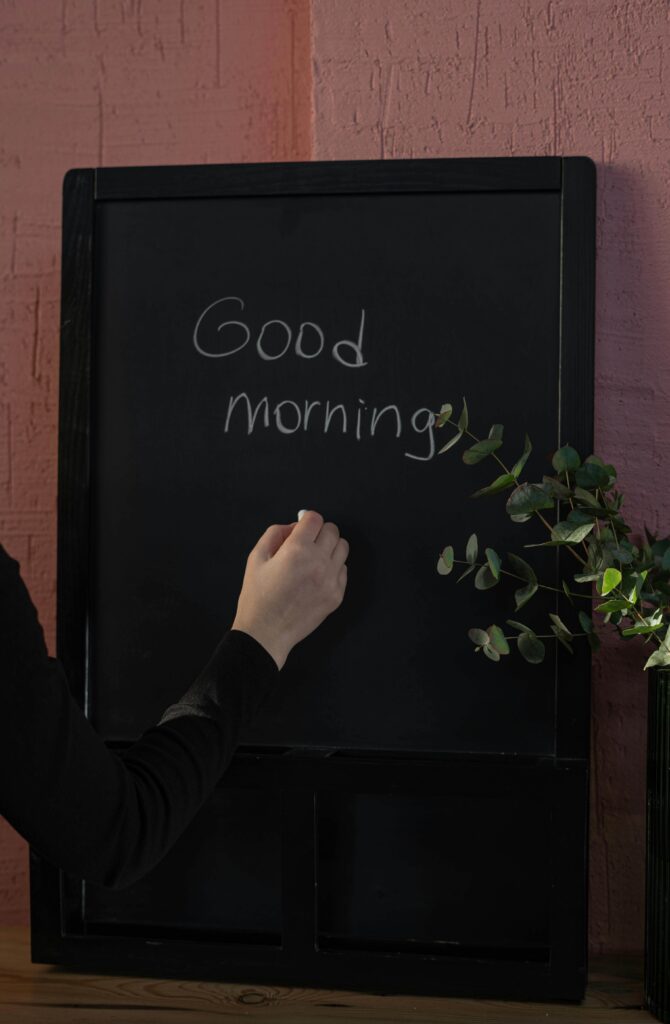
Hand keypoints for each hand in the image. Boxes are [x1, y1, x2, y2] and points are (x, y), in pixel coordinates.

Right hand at [231, 511, 347, 669]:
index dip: (306, 520)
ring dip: (329, 547)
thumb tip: (295, 526)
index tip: (301, 527)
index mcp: (296, 550)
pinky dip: (333, 567)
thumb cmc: (257, 596)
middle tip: (306, 543)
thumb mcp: (256, 557)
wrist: (266, 633)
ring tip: (313, 559)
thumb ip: (275, 533)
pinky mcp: (337, 595)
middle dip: (318, 532)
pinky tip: (316, 576)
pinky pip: (344, 569)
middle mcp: (318, 562)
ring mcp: (330, 580)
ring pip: (342, 548)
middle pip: (332, 530)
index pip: (315, 519)